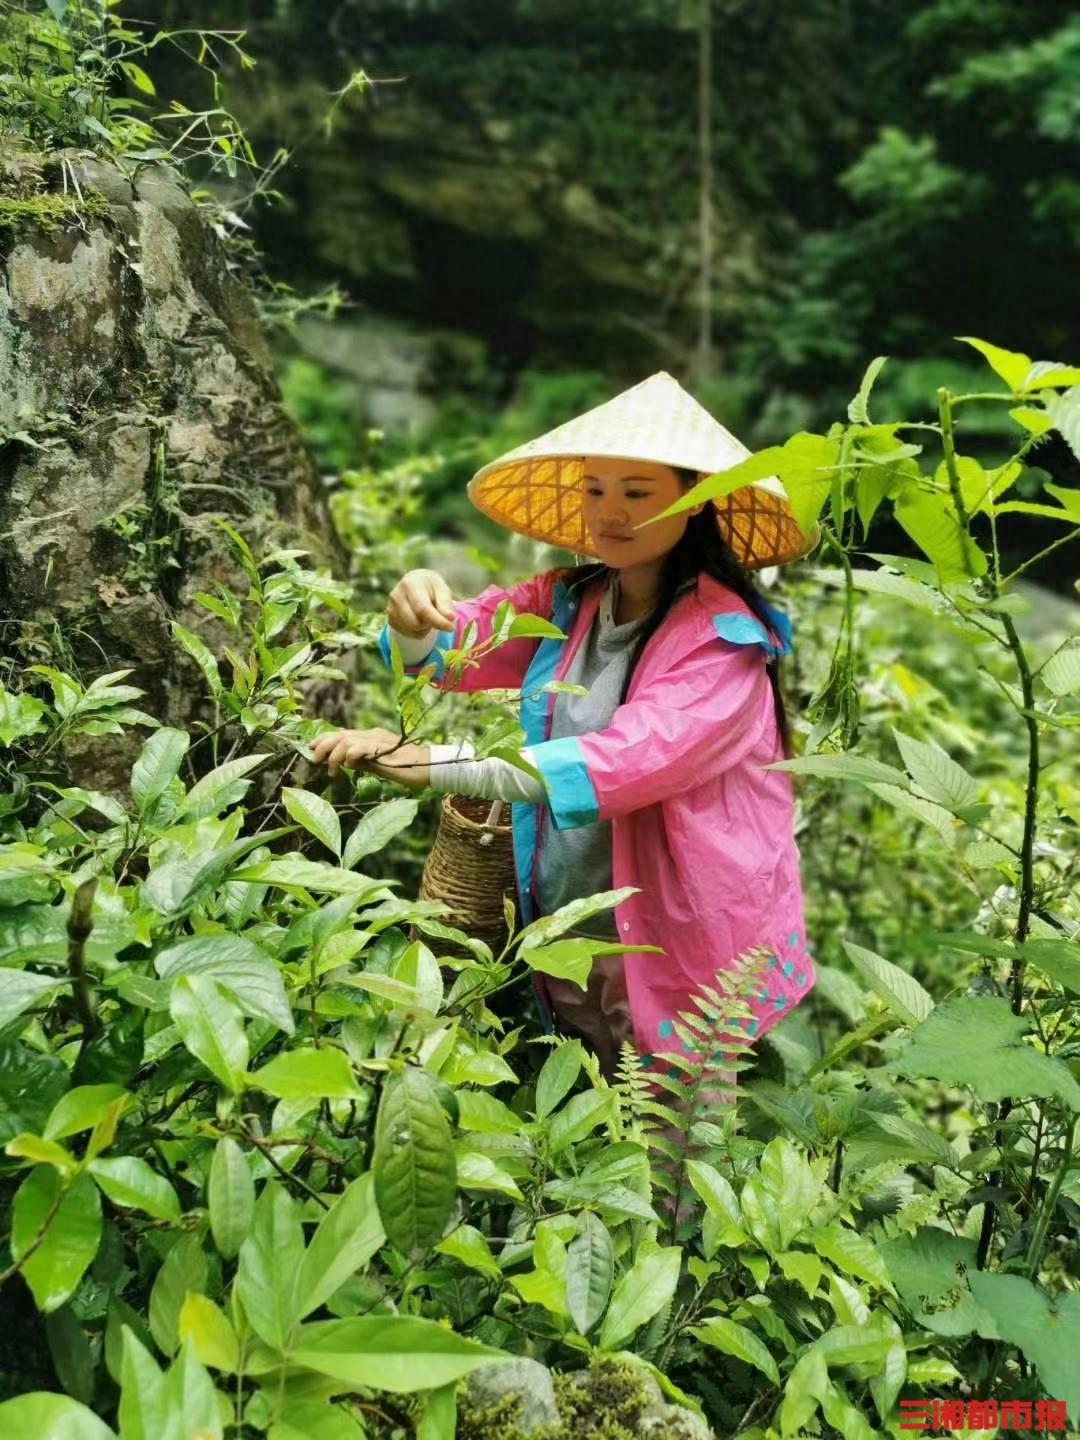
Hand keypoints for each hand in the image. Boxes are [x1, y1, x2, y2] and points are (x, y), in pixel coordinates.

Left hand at [309, 727, 430, 789]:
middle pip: (341, 734)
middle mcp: (372, 735)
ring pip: (346, 740)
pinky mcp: (382, 749)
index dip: (325, 739)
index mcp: (371, 737)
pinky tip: (348, 765)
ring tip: (332, 770)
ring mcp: (377, 740)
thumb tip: (346, 763)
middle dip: (323, 745)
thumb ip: (364, 761)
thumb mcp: (380, 764)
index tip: (311, 748)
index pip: (343, 734)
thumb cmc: (408, 768)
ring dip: (334, 755)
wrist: (429, 767)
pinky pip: (359, 748)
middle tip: (314, 760)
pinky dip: (349, 756)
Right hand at [387, 569, 455, 637]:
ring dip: (424, 628)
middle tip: (436, 614)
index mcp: (410, 584)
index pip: (422, 609)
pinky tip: (419, 619)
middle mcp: (396, 595)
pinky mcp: (390, 618)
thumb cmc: (431, 588)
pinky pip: (407, 633)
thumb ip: (445, 603)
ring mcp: (390, 608)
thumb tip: (449, 617)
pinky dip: (417, 631)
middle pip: (416, 623)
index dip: (437, 621)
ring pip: (412, 630)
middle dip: (430, 623)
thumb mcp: (442, 590)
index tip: (450, 628)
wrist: (416, 584)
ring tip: (427, 615)